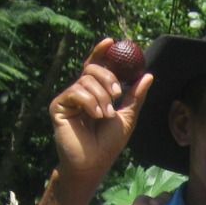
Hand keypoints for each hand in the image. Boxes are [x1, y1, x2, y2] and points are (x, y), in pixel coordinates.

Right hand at [49, 39, 153, 182]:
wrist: (93, 163)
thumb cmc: (108, 144)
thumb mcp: (127, 116)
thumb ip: (135, 96)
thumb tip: (147, 75)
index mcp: (95, 93)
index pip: (96, 67)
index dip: (101, 53)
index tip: (111, 42)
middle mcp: (80, 93)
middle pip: (92, 69)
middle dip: (108, 78)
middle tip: (118, 94)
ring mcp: (68, 99)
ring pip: (86, 81)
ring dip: (101, 97)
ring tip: (104, 116)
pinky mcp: (58, 106)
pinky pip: (76, 92)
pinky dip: (89, 102)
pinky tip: (94, 116)